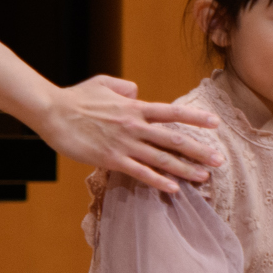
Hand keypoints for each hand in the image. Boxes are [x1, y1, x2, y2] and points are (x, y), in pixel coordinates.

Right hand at [37, 74, 221, 192]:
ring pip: (162, 159)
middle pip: (174, 140)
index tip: (216, 124)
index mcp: (135, 107)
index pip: (173, 113)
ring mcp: (124, 144)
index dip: (196, 118)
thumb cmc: (77, 98)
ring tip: (205, 177)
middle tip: (220, 160)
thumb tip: (137, 92)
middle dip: (199, 151)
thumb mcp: (104, 83)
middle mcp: (135, 126)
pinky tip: (174, 189)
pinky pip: (140, 173)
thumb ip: (125, 87)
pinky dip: (158, 181)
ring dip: (185, 169)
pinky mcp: (111, 159)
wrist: (52, 112)